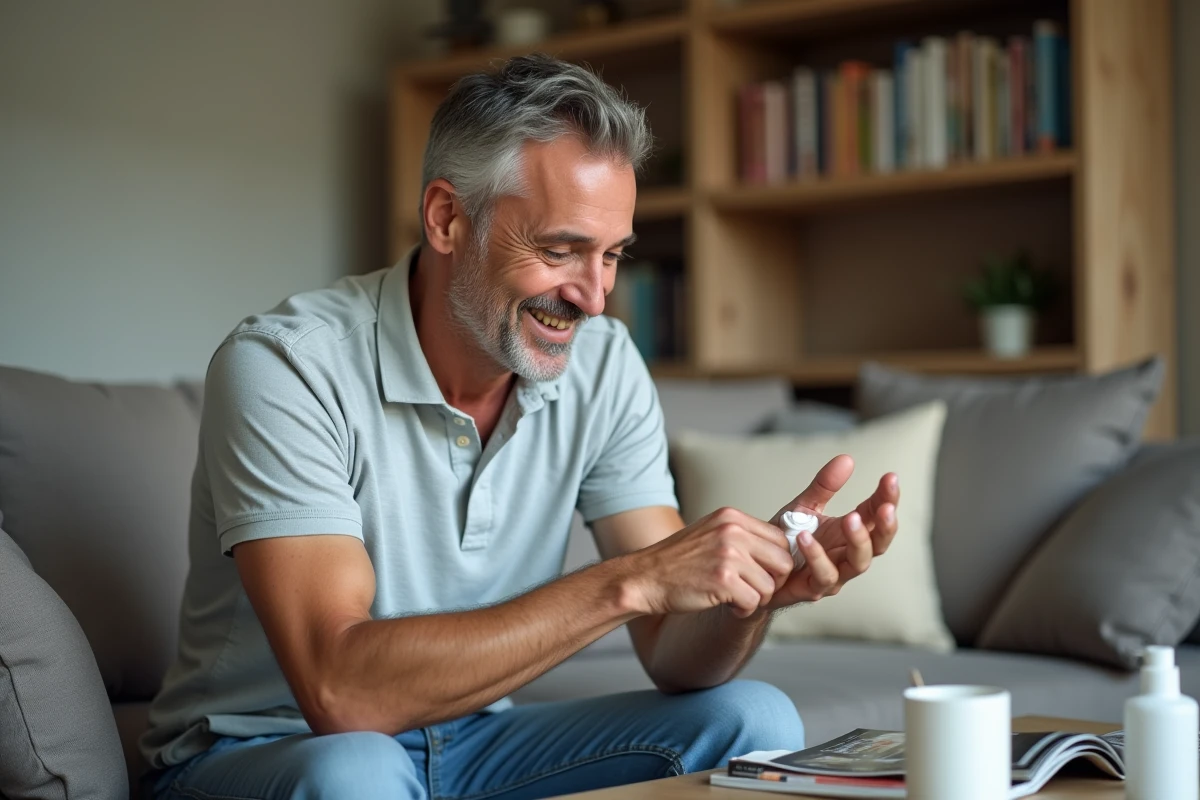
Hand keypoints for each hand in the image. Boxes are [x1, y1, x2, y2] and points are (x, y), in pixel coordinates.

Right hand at [626, 506, 795, 618]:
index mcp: (731, 517)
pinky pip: (754, 602)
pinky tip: (728, 606)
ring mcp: (728, 555)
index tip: (763, 574)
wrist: (645, 578)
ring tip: (735, 598)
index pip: (781, 538)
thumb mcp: (710, 533)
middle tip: (753, 590)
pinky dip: (744, 610)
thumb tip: (779, 550)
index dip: (777, 561)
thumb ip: (741, 536)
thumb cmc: (677, 562)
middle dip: (773, 582)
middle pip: (783, 561)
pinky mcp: (723, 580)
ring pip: (770, 585)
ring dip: (756, 598)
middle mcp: (732, 531)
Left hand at [765, 455, 899, 609]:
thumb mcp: (804, 506)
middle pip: (879, 544)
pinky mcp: (813, 588)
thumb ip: (825, 486)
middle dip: (886, 525)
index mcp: (849, 533)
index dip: (887, 498)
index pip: (877, 515)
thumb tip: (847, 458)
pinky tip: (805, 537)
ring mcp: (834, 574)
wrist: (757, 566)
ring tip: (851, 518)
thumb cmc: (786, 539)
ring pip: (859, 563)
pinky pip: (823, 575)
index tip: (890, 478)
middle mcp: (847, 555)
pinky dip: (817, 556)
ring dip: (858, 541)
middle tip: (885, 507)